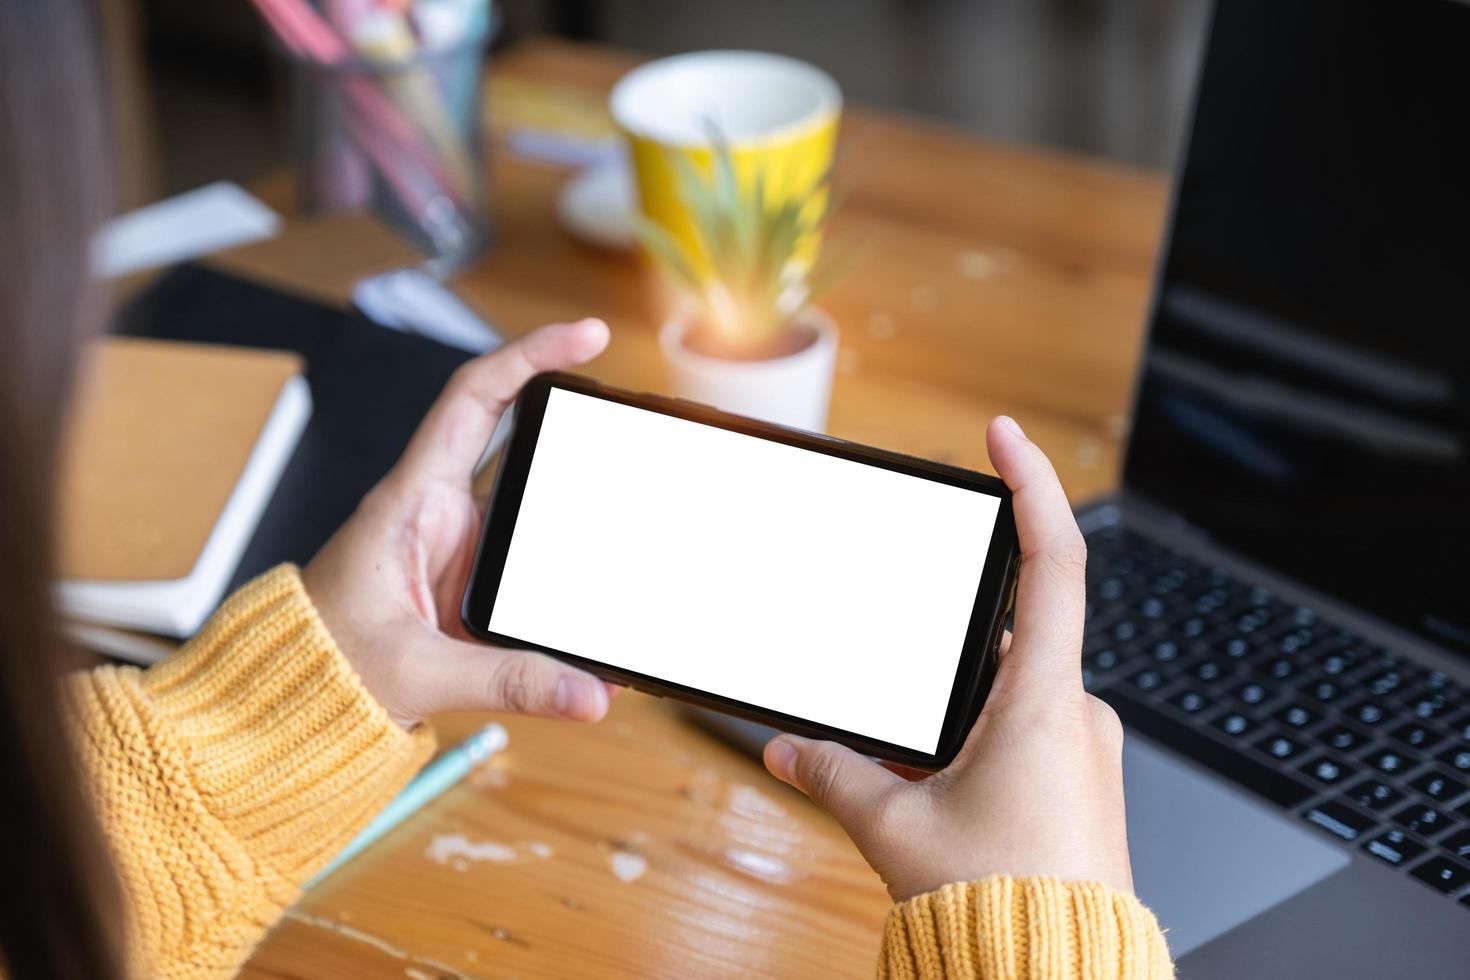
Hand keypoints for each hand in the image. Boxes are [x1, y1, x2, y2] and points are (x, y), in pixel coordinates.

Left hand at [303, 319, 616, 727]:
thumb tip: (590, 693)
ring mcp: (458, 543)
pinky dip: (568, 568)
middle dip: (580, 434)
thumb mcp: (419, 672)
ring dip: (582, 513)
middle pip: (520, 442)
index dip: (530, 355)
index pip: (474, 399)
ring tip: (634, 521)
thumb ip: (508, 681)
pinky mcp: (471, 578)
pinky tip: (598, 602)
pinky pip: (531, 556)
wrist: (291, 700)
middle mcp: (438, 510)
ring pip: (533, 503)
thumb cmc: (323, 667)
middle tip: (637, 431)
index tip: (587, 336)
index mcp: (410, 501)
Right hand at [763, 416, 1130, 901]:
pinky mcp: (1081, 787)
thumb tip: (786, 752)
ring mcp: (1086, 752)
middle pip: (1013, 635)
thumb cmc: (1003, 907)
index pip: (1053, 564)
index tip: (1004, 437)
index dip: (1032, 486)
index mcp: (1044, 705)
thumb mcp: (897, 827)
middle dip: (949, 645)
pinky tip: (937, 785)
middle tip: (903, 681)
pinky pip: (1026, 735)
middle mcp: (1079, 718)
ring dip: (958, 708)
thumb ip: (836, 776)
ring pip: (1013, 693)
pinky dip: (976, 740)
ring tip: (915, 761)